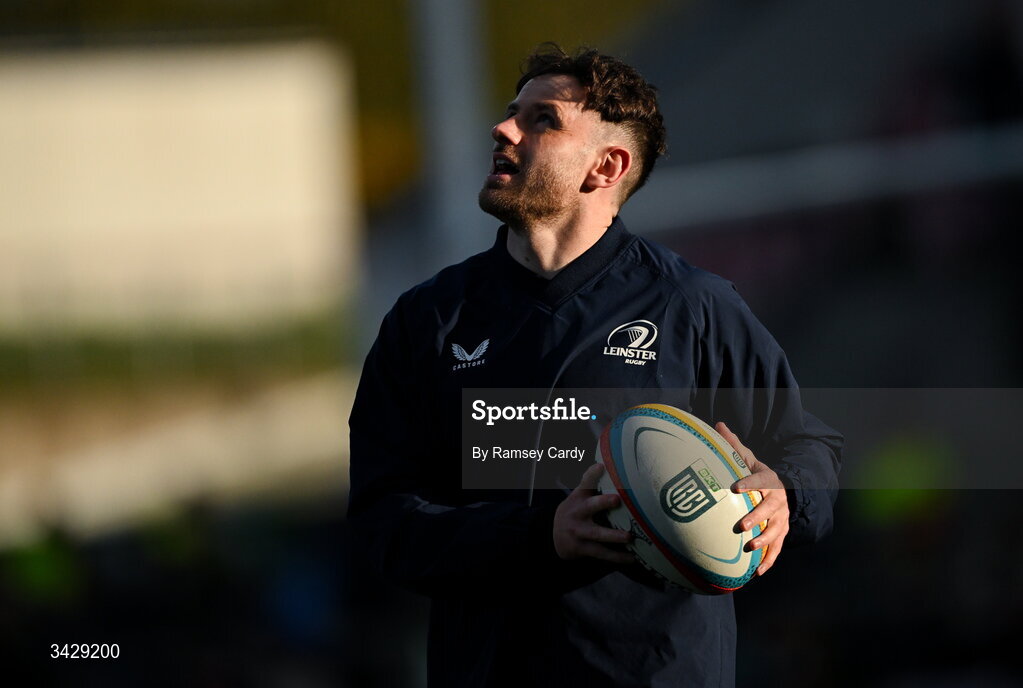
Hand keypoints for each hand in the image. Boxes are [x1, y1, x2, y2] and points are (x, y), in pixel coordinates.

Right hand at [553, 463, 633, 564]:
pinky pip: (601, 553)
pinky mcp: (582, 548)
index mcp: (578, 498)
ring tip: (629, 537)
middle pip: (590, 506)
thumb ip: (591, 484)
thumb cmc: (574, 513)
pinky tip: (631, 558)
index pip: (584, 483)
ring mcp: (579, 532)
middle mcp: (577, 513)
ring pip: (596, 534)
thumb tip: (606, 464)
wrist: (552, 537)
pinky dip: (616, 556)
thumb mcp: (578, 497)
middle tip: (617, 500)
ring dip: (613, 536)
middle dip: (603, 503)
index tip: (601, 466)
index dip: (592, 474)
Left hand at [716, 422, 788, 576]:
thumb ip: (734, 446)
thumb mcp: (750, 459)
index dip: (749, 483)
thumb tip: (718, 424)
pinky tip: (757, 573)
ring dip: (764, 541)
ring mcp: (782, 519)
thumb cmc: (759, 475)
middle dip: (756, 517)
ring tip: (750, 548)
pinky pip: (777, 549)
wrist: (785, 490)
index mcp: (769, 480)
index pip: (760, 480)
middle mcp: (778, 500)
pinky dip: (769, 561)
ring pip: (776, 531)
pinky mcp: (782, 534)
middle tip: (741, 526)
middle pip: (769, 508)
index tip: (735, 487)